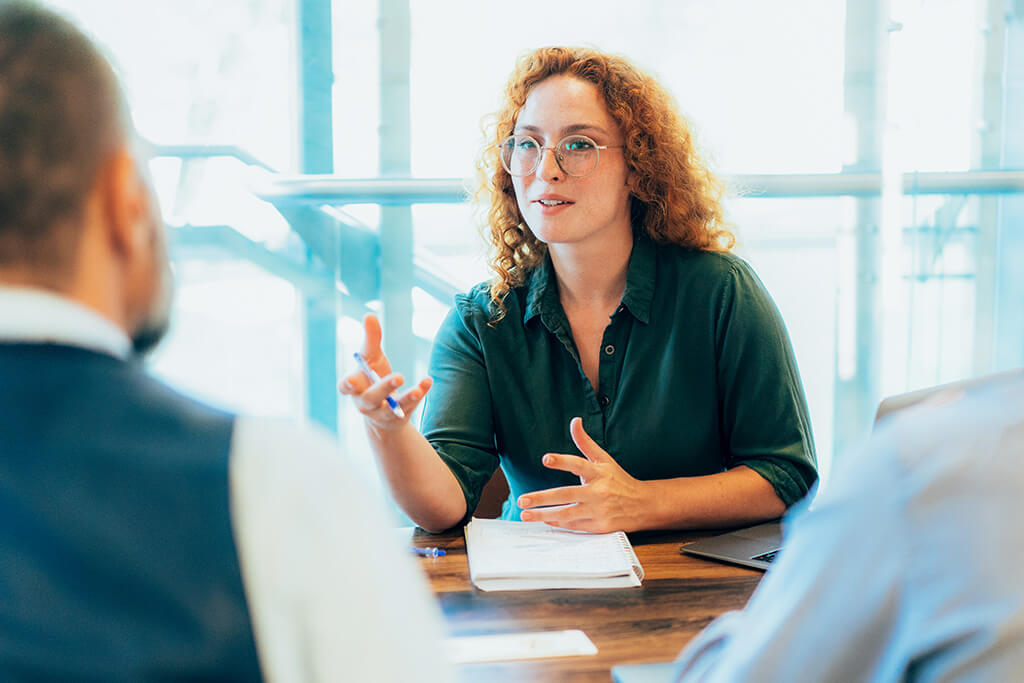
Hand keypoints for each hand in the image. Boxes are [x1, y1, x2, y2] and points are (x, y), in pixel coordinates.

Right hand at [338, 314, 431, 434]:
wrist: (385, 411)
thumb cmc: (373, 378)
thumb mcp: (372, 358)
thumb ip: (371, 339)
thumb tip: (369, 315)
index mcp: (355, 387)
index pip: (345, 388)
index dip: (347, 385)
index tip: (353, 381)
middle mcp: (366, 403)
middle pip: (371, 398)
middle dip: (383, 388)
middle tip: (399, 376)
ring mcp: (383, 412)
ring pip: (392, 409)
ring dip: (405, 398)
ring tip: (417, 391)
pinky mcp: (400, 415)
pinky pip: (411, 406)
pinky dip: (420, 393)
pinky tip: (428, 381)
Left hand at [517, 417, 647, 532]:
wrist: (643, 505)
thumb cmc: (619, 480)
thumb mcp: (604, 459)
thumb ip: (585, 442)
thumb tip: (574, 421)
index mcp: (599, 473)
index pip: (578, 464)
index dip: (562, 461)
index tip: (546, 459)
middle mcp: (598, 492)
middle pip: (567, 494)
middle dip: (542, 498)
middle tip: (522, 499)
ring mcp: (599, 511)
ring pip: (567, 513)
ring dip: (544, 515)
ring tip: (524, 514)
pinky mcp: (599, 527)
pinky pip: (574, 525)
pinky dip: (557, 523)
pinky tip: (543, 521)